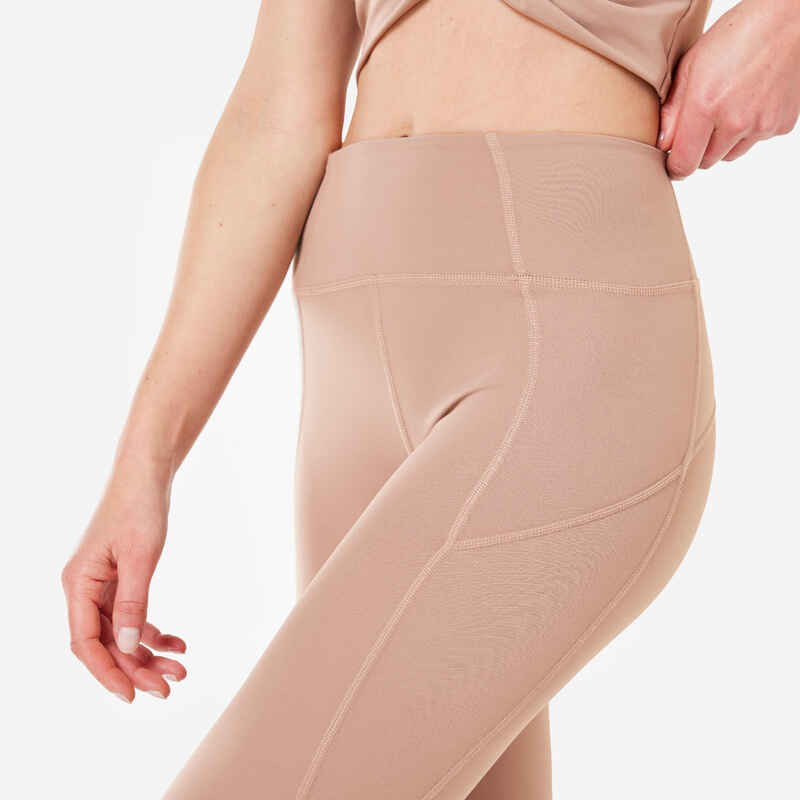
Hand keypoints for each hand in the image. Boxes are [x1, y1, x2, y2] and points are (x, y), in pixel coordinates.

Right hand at [61, 457, 185, 701]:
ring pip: (121, 633)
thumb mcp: (140, 557)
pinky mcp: (120, 579)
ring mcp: (102, 585)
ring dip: (148, 652)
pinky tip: (178, 642)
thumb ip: (132, 603)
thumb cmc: (139, 508)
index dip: (107, 673)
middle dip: (137, 667)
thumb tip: (125, 647)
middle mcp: (85, 588)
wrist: (147, 475)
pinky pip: (133, 615)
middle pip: (106, 642)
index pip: (85, 643)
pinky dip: (153, 631)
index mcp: (78, 584)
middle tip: (170, 685)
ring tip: (180, 667)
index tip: (133, 695)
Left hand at [658, 0, 799, 178]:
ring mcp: (760, 125)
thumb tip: (662, 144)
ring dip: (723, 141)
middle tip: (702, 121)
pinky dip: (748, 129)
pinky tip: (750, 100)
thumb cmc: (738, 35)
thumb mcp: (691, 66)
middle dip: (698, 149)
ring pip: (729, 154)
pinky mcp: (780, 125)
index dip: (674, 166)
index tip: (671, 160)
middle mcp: (734, 122)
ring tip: (728, 106)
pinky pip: (754, 141)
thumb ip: (672, 111)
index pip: (683, 164)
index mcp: (705, 107)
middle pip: (705, 162)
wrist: (788, 20)